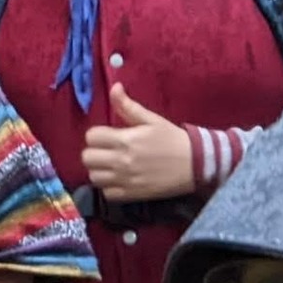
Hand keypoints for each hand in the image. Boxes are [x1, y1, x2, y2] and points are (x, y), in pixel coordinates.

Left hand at [81, 84, 195, 202]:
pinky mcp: (131, 195)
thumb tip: (114, 87)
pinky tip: (118, 179)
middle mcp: (121, 161)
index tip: (106, 136)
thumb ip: (128, 106)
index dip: (96, 135)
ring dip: (99, 170)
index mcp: (125, 139)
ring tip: (110, 166)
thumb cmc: (172, 139)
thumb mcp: (152, 119)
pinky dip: (109, 187)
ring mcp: (125, 180)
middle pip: (87, 158)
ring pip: (94, 177)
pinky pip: (106, 193)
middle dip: (94, 152)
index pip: (91, 137)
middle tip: (106, 151)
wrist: (195, 164)